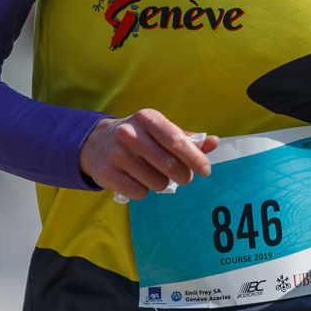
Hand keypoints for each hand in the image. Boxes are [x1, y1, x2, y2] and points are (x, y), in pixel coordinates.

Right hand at [79, 108, 219, 201]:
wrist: (96, 143)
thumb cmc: (138, 136)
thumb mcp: (160, 130)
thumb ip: (187, 138)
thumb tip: (214, 142)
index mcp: (147, 118)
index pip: (176, 141)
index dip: (195, 158)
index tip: (205, 170)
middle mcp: (130, 133)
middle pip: (170, 165)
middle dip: (184, 176)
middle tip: (185, 177)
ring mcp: (116, 154)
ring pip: (157, 182)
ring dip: (163, 184)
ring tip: (155, 175)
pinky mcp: (106, 174)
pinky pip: (139, 193)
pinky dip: (145, 191)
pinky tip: (138, 180)